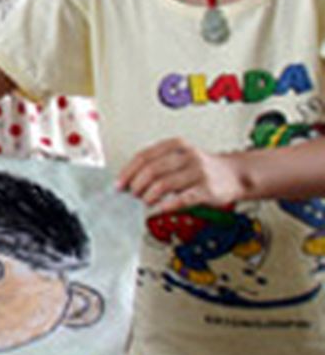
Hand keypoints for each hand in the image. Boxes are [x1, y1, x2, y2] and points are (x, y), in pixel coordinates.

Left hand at [117, 138, 246, 211]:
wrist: (236, 174)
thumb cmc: (201, 168)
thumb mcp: (180, 157)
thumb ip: (158, 164)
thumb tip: (129, 181)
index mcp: (176, 145)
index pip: (144, 156)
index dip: (128, 172)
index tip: (119, 184)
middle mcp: (187, 156)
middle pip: (151, 170)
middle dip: (136, 185)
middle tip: (132, 194)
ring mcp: (198, 172)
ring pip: (164, 184)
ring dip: (148, 196)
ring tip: (145, 201)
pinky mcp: (207, 190)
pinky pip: (182, 199)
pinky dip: (166, 206)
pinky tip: (158, 210)